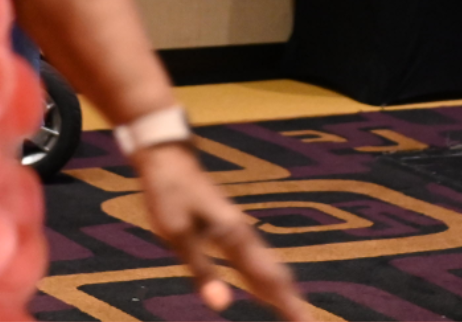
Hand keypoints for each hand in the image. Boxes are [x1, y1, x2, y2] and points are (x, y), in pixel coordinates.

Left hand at [132, 142, 308, 319]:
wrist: (167, 156)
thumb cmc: (169, 194)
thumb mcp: (179, 236)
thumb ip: (202, 272)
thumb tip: (222, 306)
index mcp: (236, 238)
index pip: (269, 281)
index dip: (288, 305)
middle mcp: (244, 235)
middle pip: (276, 274)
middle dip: (292, 301)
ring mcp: (239, 230)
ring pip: (268, 266)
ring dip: (282, 290)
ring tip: (295, 311)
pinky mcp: (230, 228)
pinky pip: (256, 259)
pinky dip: (268, 278)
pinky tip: (264, 286)